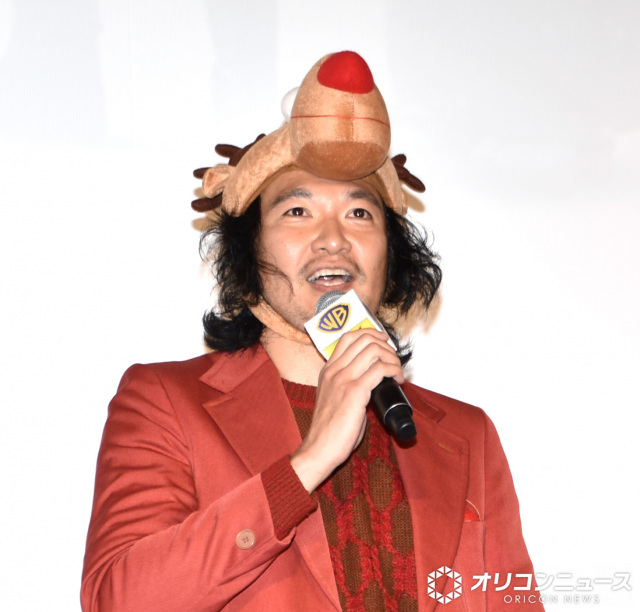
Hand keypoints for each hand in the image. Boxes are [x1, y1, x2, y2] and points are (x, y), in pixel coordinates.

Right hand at [290, 329, 403, 492]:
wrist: (319, 449)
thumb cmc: (328, 430)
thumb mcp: (333, 398)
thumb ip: (347, 385)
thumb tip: (370, 381)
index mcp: (328, 370)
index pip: (348, 336)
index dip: (370, 333)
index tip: (383, 341)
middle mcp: (334, 370)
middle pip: (364, 339)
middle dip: (386, 346)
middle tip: (394, 360)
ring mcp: (343, 379)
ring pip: (374, 350)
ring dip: (392, 358)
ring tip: (397, 372)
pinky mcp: (355, 392)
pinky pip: (380, 369)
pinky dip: (393, 370)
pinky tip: (397, 381)